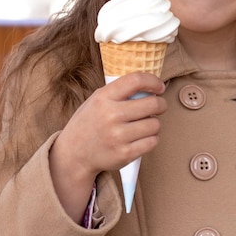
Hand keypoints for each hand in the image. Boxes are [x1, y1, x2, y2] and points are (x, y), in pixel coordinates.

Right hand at [49, 72, 165, 221]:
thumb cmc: (90, 123)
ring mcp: (118, 136)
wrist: (74, 154)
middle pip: (153, 104)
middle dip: (161, 104)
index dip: (153, 81)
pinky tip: (142, 137)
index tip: (159, 87)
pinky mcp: (125, 154)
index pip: (136, 80)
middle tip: (159, 106)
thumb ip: (120, 92)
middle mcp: (110, 115)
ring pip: (155, 124)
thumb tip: (151, 87)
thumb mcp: (97, 100)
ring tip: (144, 124)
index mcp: (103, 98)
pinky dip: (151, 139)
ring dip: (154, 124)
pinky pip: (152, 142)